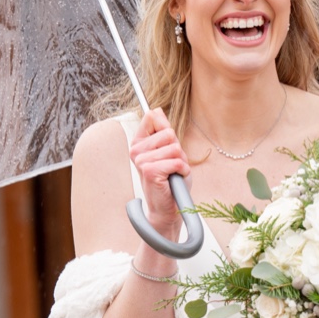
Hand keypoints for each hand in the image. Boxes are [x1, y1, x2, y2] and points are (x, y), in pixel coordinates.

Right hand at [129, 108, 189, 239]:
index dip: (167, 130)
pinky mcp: (150, 171)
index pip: (153, 117)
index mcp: (139, 142)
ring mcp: (141, 161)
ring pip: (174, 148)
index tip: (167, 146)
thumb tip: (156, 110)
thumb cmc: (170, 181)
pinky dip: (182, 171)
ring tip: (172, 174)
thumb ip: (163, 130)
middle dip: (177, 150)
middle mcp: (136, 150)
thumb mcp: (170, 151)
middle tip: (171, 166)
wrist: (168, 208)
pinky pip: (177, 162)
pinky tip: (174, 180)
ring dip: (180, 162)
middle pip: (168, 133)